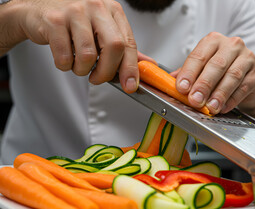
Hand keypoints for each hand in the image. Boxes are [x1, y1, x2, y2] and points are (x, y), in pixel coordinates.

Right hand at [18, 0, 149, 92]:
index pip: (129, 43)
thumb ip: (124, 46)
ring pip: (88, 55)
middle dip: (107, 72)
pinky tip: (64, 57)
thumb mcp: (102, 29)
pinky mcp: (54, 20)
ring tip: (77, 64)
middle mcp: (96, 6)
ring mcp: (75, 11)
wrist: (37, 10)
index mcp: (112, 10)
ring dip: (82, 70)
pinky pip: (64, 56)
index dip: (130, 68)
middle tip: (97, 78)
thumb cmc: (73, 22)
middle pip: (114, 47)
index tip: (130, 85)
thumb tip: (148, 64)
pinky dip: (64, 65)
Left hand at [174, 32, 254, 114]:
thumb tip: (169, 81)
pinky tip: (223, 107)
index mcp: (213, 41)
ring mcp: (247, 58)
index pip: (199, 56)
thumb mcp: (201, 69)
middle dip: (204, 84)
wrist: (247, 80)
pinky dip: (232, 99)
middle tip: (195, 100)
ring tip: (210, 107)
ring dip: (219, 94)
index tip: (182, 87)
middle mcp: (231, 46)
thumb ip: (186, 74)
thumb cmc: (220, 72)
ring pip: (232, 76)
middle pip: (217, 65)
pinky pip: (244, 87)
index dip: (189, 73)